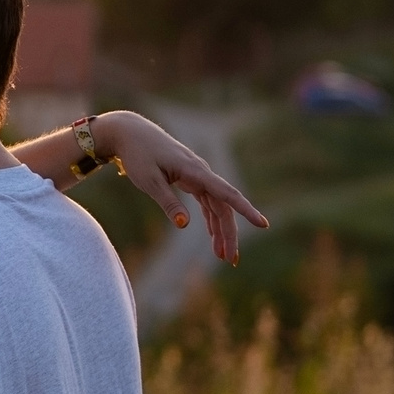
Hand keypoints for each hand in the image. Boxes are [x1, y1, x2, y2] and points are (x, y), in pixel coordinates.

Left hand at [93, 111, 268, 264]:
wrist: (130, 133)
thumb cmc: (138, 155)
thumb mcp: (149, 180)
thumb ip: (167, 202)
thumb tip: (184, 225)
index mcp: (195, 171)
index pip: (226, 194)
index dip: (246, 210)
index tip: (263, 224)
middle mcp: (201, 173)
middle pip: (224, 207)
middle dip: (229, 234)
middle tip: (231, 260)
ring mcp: (197, 176)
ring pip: (217, 207)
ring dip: (221, 231)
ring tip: (223, 256)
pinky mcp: (190, 179)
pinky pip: (207, 202)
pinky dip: (210, 220)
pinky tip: (213, 237)